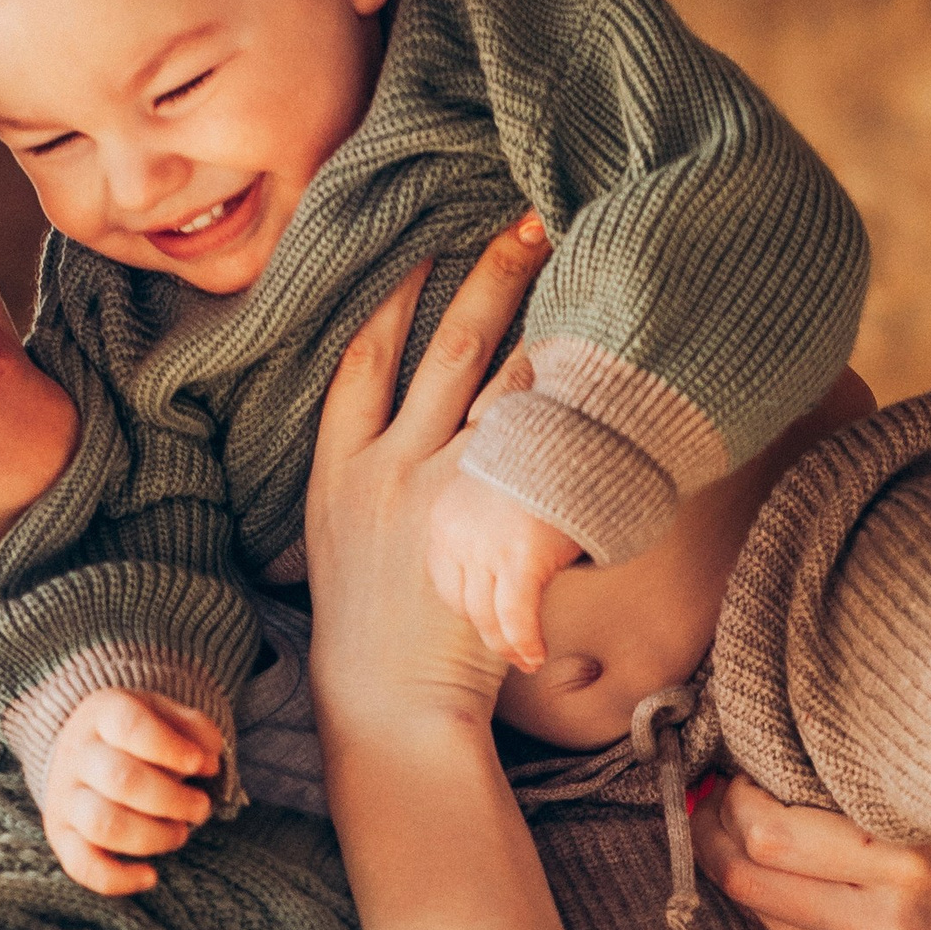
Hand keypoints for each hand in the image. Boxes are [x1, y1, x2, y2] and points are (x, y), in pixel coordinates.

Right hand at [39, 687, 225, 896]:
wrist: (85, 750)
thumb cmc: (138, 736)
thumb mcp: (165, 714)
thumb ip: (194, 729)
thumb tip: (208, 760)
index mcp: (102, 713)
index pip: (131, 727)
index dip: (171, 748)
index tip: (202, 764)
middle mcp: (77, 754)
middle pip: (122, 779)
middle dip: (173, 800)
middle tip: (200, 807)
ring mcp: (65, 797)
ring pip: (104, 824)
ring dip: (154, 837)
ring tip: (179, 833)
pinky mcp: (61, 836)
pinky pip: (81, 866)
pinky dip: (118, 879)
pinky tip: (150, 876)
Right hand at [305, 214, 550, 747]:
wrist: (385, 708)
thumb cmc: (365, 641)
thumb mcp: (332, 555)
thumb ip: (353, 496)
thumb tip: (379, 456)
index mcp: (336, 474)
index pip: (361, 365)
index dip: (390, 303)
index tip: (415, 251)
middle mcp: (387, 468)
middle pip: (440, 351)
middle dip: (482, 281)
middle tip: (522, 221)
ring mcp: (441, 490)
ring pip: (496, 383)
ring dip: (537, 320)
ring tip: (575, 270)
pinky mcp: (488, 522)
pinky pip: (534, 445)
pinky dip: (564, 398)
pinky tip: (598, 359)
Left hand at [426, 468, 582, 671]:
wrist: (574, 431)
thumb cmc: (546, 455)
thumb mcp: (498, 486)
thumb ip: (490, 519)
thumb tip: (504, 548)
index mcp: (443, 516)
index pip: (445, 579)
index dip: (468, 607)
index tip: (487, 621)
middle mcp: (455, 535)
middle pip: (463, 603)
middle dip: (486, 632)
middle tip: (509, 650)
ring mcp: (484, 548)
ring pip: (486, 617)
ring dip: (507, 646)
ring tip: (526, 660)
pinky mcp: (518, 559)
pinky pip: (517, 617)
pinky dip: (526, 642)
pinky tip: (536, 655)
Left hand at [691, 777, 930, 929]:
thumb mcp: (929, 792)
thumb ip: (849, 784)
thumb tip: (756, 763)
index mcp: (906, 873)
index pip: (769, 836)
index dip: (735, 799)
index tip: (737, 773)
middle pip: (750, 880)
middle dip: (717, 833)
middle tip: (716, 800)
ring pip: (759, 917)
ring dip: (737, 871)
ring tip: (740, 832)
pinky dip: (772, 909)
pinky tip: (778, 878)